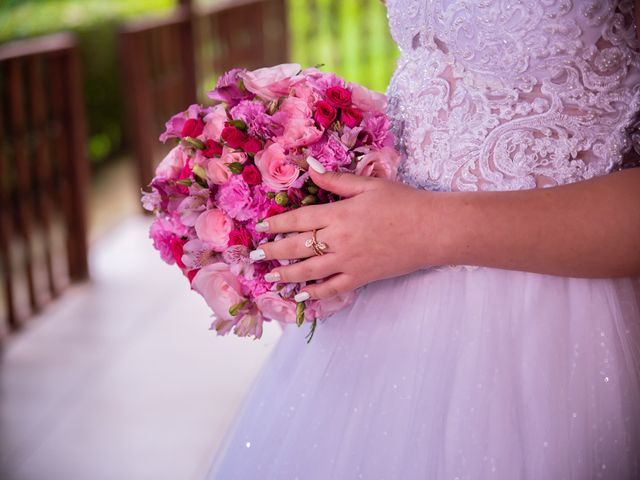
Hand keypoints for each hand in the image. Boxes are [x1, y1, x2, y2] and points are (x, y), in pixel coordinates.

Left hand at [250, 165, 441, 299]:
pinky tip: (301, 295)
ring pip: (309, 271)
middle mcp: (338, 240)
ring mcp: (348, 262)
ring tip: (270, 277)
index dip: (277, 223)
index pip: (299, 220)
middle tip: (256, 256)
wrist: (432, 230)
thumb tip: (311, 168)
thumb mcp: (368, 185)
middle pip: (297, 247)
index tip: (262, 227)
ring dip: (287, 274)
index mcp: (338, 214)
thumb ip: (336, 181)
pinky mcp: (361, 278)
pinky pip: (332, 288)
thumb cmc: (403, 202)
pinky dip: (315, 293)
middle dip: (274, 251)